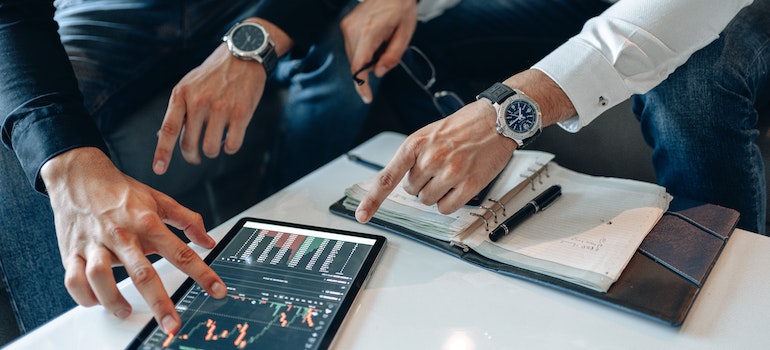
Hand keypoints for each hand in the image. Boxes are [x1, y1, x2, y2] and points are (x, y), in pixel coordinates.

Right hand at [42, 148, 226, 333]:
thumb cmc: (121, 191)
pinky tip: (97, 301)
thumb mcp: (159, 200)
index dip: (202, 273)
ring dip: (114, 300)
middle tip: (173, 324)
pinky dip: (84, 295)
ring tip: (126, 312)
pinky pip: (74, 279)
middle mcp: (123, 235)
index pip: (180, 252)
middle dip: (160, 303)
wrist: (79, 176)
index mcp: (148, 223)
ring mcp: (95, 244)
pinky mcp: (73, 251)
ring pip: (100, 277)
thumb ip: (187, 220)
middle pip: (143, 273)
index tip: (217, 290)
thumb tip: (208, 241)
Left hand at [152, 43, 264, 173]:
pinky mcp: (241, 113)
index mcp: (182, 94)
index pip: (170, 129)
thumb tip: (161, 135)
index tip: (159, 169)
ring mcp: (221, 108)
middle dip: (192, 156)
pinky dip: (229, 147)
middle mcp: (199, 102)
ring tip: (215, 143)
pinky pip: (232, 145)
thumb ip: (178, 109)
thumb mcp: (189, 85)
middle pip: (189, 144)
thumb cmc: (214, 73)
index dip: (163, 152)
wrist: (244, 55)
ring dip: (212, 151)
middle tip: (195, 156)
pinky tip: (229, 139)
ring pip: (210, 148)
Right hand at [341, 0, 417, 102]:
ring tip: (382, 42)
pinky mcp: (345, 24)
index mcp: (369, 32)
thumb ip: (392, 58)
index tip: (367, 98)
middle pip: (356, 63)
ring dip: (366, 58)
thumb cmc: (402, 10)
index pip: (359, 67)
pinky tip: (375, 39)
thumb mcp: (405, 35)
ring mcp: (347, 25)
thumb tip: (378, 74)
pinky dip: (363, 50)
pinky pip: (351, 47)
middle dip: (370, 67)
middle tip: (387, 53)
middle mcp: (353, 29)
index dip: (362, 85)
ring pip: (353, 56)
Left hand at [355, 101, 516, 222]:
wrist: (497, 119)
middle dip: (423, 183)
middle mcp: (430, 158)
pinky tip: (460, 185)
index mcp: (415, 144)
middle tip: (440, 166)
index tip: (362, 216)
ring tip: (452, 172)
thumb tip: (401, 180)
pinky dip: (450, 201)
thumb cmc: (463, 126)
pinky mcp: (469, 184)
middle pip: (412, 191)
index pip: (388, 177)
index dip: (372, 200)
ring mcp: (450, 172)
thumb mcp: (429, 133)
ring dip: (437, 193)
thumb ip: (413, 156)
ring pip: (428, 201)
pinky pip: (447, 208)